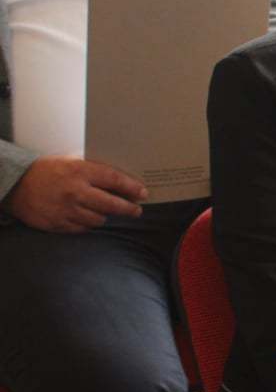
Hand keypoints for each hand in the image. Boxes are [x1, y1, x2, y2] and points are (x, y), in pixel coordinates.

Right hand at [2, 156, 146, 231]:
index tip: (143, 193)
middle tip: (136, 210)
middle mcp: (74, 192)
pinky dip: (87, 223)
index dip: (132, 188)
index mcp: (79, 172)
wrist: (15, 185)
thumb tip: (123, 180)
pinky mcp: (57, 224)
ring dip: (105, 216)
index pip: (114, 180)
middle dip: (128, 209)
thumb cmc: (47, 171)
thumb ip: (93, 171)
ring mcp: (66, 210)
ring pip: (98, 219)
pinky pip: (82, 228)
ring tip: (105, 211)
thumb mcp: (70, 162)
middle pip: (111, 205)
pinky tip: (87, 217)